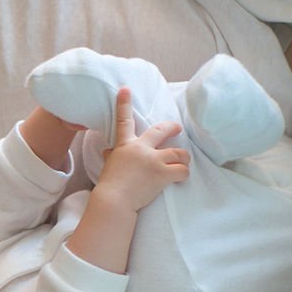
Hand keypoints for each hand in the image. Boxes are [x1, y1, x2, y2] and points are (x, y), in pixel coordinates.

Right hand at [95, 88, 189, 211]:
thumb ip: (112, 156)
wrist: (114, 201)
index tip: (125, 89)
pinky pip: (182, 170)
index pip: (124, 121)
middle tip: (178, 129)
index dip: (124, 104)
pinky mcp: (162, 173)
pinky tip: (181, 178)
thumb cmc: (110, 186)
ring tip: (184, 163)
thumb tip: (107, 151)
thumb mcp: (108, 166)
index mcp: (125, 146)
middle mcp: (140, 149)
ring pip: (179, 152)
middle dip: (172, 128)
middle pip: (162, 131)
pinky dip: (184, 174)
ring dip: (184, 159)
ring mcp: (152, 160)